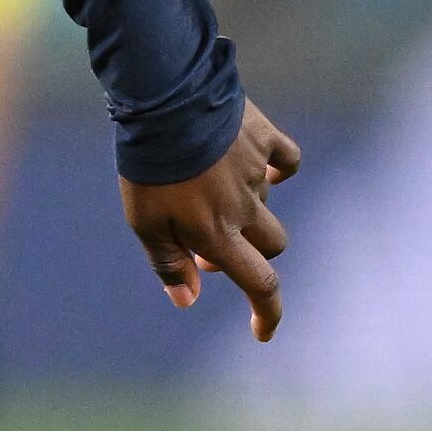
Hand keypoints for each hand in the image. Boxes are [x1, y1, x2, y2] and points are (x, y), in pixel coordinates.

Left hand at [122, 99, 301, 339]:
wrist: (165, 100)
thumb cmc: (148, 166)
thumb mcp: (144, 221)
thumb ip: (168, 262)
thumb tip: (188, 299)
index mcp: (218, 234)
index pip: (260, 284)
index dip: (268, 313)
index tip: (264, 330)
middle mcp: (245, 209)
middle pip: (271, 246)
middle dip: (251, 252)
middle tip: (212, 240)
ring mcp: (258, 174)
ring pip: (270, 205)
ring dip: (251, 211)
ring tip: (214, 192)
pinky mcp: (264, 139)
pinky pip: (286, 160)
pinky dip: (278, 169)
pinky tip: (259, 165)